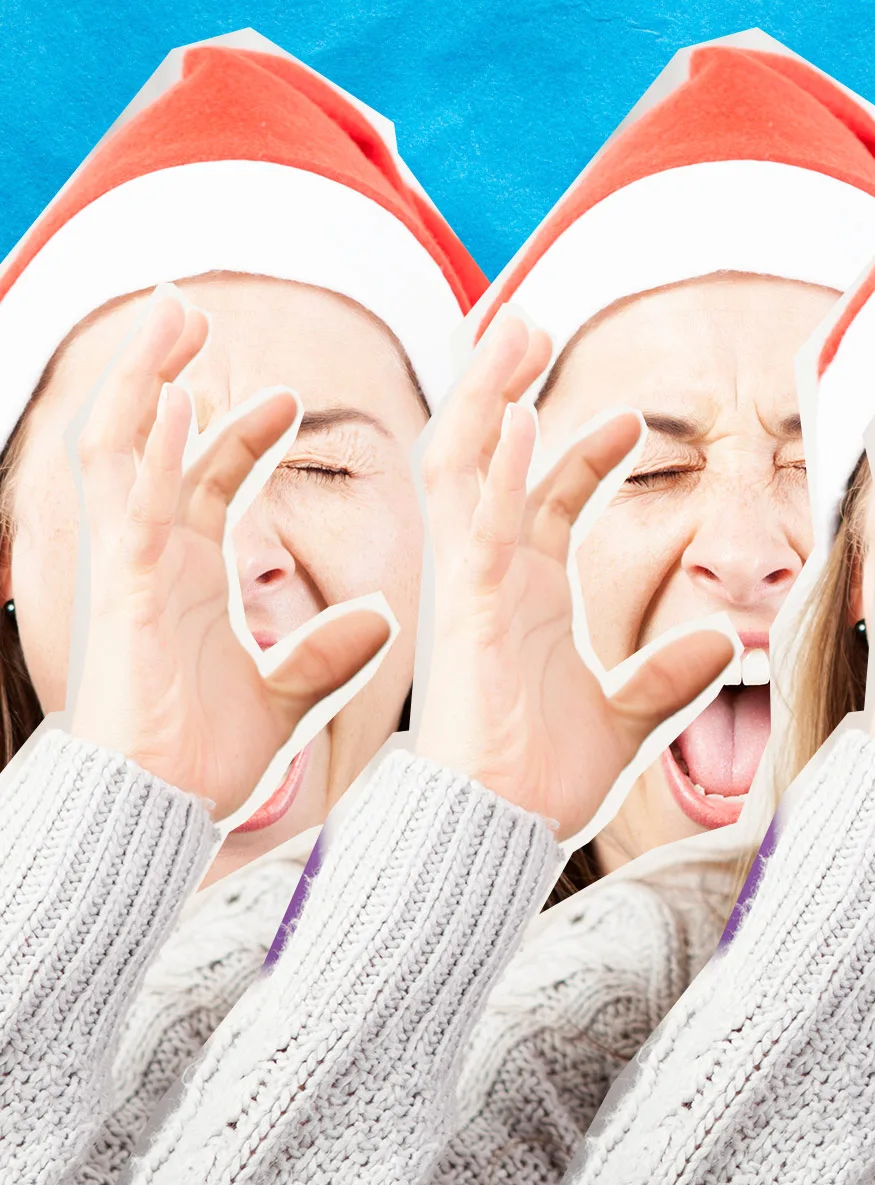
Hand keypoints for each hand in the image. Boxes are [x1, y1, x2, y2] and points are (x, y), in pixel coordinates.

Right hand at [68, 292, 391, 818]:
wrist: (156, 816)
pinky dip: (151, 447)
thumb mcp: (286, 693)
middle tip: (189, 307)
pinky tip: (173, 394)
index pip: (209, 479)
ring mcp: (134, 567)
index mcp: (187, 575)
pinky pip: (133, 502)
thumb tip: (379, 620)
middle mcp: (154, 557)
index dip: (238, 431)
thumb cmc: (203, 759)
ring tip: (171, 309)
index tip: (285, 394)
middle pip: (155, 440)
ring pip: (124, 447)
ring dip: (141, 375)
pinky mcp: (128, 591)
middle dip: (166, 370)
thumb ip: (328, 652)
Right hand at [412, 316, 735, 834]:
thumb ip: (672, 676)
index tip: (634, 415)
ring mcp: (468, 584)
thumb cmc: (538, 783)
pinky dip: (491, 466)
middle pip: (488, 453)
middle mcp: (488, 574)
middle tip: (530, 317)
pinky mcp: (462, 610)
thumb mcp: (628, 717)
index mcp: (520, 593)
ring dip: (483, 390)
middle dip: (502, 383)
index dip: (583, 448)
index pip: (548, 495)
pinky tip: (512, 414)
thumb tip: (727, 646)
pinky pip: (471, 521)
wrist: (491, 837)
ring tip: (512, 324)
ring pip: (464, 461)